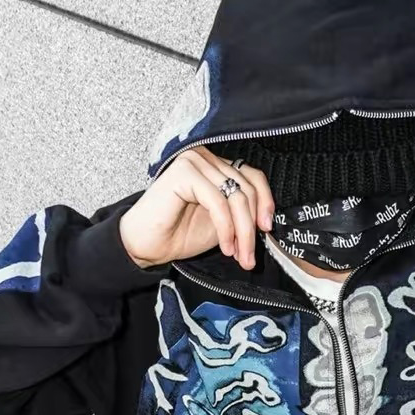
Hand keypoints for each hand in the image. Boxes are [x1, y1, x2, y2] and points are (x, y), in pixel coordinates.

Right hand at [120, 148, 274, 269]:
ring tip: (238, 255)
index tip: (266, 229)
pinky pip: (218, 202)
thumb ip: (242, 214)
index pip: (253, 176)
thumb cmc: (178, 233)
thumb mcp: (223, 223)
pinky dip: (226, 228)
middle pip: (247, 189)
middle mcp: (206, 158)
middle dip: (252, 227)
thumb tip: (269, 220)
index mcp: (215, 167)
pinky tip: (224, 246)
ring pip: (236, 197)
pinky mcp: (183, 172)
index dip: (265, 202)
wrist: (146, 246)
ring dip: (242, 232)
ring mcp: (194, 161)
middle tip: (248, 255)